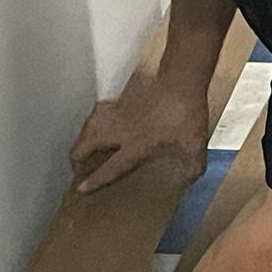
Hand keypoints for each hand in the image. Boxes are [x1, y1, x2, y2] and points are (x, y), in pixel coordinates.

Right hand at [70, 78, 206, 196]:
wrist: (181, 83)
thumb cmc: (186, 115)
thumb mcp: (194, 146)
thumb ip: (192, 167)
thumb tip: (190, 179)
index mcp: (136, 146)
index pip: (111, 167)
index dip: (95, 180)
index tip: (81, 188)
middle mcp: (121, 132)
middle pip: (87, 144)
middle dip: (77, 156)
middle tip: (78, 165)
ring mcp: (118, 114)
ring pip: (89, 126)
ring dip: (82, 137)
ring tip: (82, 146)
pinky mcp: (121, 100)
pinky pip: (99, 111)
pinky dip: (94, 119)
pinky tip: (97, 121)